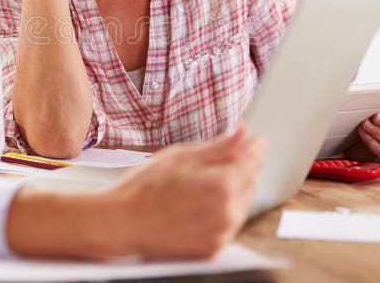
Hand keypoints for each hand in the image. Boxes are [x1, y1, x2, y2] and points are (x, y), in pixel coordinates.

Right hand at [109, 123, 265, 258]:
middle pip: (250, 184)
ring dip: (233, 191)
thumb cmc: (146, 188)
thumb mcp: (182, 156)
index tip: (257, 141)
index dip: (255, 148)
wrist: (122, 222)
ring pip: (240, 205)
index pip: (252, 161)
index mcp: (222, 186)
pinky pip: (228, 224)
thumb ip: (219, 146)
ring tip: (206, 182)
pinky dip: (222, 211)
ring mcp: (220, 234)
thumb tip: (242, 132)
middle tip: (229, 157)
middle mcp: (227, 213)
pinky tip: (202, 202)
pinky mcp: (211, 249)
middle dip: (243, 168)